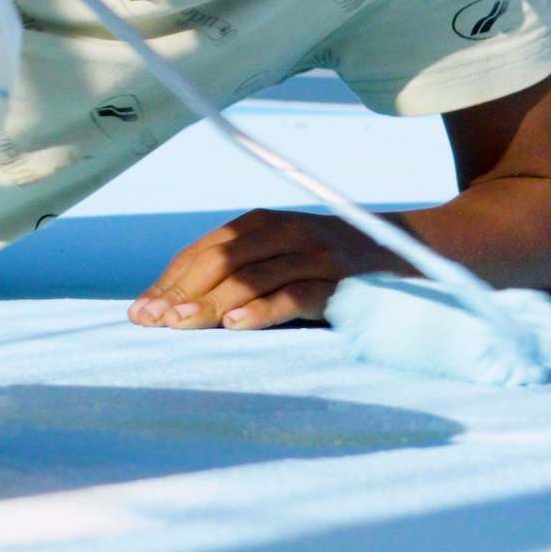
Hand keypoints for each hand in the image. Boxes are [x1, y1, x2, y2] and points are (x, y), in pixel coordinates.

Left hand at [127, 207, 399, 330]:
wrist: (410, 251)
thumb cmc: (331, 265)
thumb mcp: (284, 257)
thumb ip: (242, 272)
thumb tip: (176, 307)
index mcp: (264, 224)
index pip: (205, 251)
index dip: (170, 280)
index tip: (140, 311)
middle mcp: (286, 232)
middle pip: (222, 261)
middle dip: (182, 293)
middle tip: (152, 323)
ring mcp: (314, 256)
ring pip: (252, 277)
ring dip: (210, 304)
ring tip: (179, 327)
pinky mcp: (339, 283)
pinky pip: (296, 295)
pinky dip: (263, 309)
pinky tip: (237, 325)